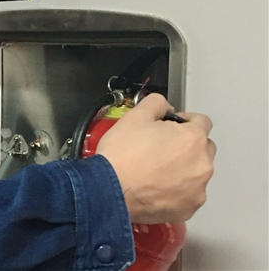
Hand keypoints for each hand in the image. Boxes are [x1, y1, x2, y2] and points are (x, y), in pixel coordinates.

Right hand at [96, 93, 215, 223]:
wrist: (109, 190)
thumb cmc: (122, 156)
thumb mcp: (135, 116)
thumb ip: (156, 103)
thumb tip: (164, 106)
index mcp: (193, 139)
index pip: (202, 121)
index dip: (184, 120)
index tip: (170, 126)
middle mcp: (202, 165)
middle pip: (203, 148)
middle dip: (187, 145)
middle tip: (161, 148)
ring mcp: (197, 189)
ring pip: (197, 173)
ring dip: (183, 169)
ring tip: (156, 170)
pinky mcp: (188, 209)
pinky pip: (188, 195)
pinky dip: (177, 191)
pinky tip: (155, 186)